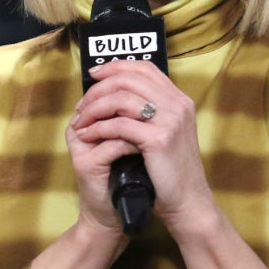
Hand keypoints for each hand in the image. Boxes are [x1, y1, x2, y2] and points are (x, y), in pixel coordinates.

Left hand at [69, 60, 215, 234]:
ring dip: (94, 108)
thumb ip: (151, 112)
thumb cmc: (171, 171)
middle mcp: (177, 104)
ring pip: (120, 99)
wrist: (188, 201)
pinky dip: (98, 129)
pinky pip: (119, 125)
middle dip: (98, 89)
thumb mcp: (167, 133)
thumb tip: (115, 96)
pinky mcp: (158, 139)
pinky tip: (88, 136)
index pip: (144, 68)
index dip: (115, 67)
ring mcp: (170, 120)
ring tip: (81, 121)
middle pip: (128, 80)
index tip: (94, 74)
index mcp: (179, 100)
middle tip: (81, 105)